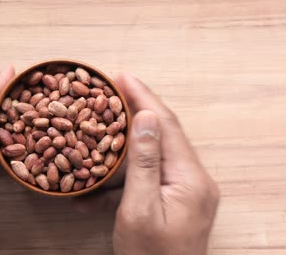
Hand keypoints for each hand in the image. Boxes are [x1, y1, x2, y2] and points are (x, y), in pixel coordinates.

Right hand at [73, 73, 219, 254]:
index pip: (166, 124)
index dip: (144, 97)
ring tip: (97, 133)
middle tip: (110, 92)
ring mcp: (184, 191)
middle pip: (162, 134)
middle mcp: (192, 180)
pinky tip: (93, 191)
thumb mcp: (139, 209)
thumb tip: (147, 117)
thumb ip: (145, 162)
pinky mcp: (173, 202)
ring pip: (151, 156)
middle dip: (134, 111)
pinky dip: (122, 180)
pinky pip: (147, 179)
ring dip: (122, 149)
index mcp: (189, 178)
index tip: (122, 76)